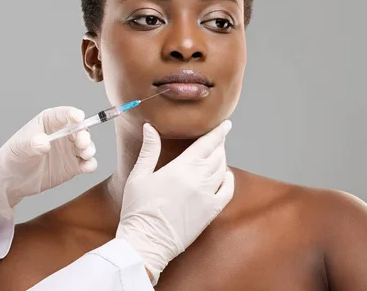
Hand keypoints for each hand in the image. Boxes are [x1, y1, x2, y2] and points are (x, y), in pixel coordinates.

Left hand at [0, 107, 96, 218]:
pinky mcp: (73, 166)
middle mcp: (63, 134)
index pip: (64, 114)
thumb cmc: (14, 156)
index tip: (78, 117)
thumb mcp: (20, 148)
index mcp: (49, 122)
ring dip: (89, 148)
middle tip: (82, 142)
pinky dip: (90, 164)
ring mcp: (69, 150)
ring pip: (86, 146)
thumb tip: (44, 142)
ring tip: (85, 154)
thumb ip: (32, 144)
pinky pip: (86, 163)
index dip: (73, 114)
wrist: (12, 180)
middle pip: (80, 129)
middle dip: (84, 134)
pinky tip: (86, 167)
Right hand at [116, 120, 234, 284]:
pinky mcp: (210, 212)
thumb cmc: (138, 210)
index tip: (226, 124)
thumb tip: (150, 127)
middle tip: (219, 137)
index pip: (206, 144)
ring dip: (222, 159)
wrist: (146, 243)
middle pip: (217, 155)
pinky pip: (227, 191)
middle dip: (219, 144)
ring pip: (222, 170)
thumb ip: (149, 150)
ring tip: (218, 153)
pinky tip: (225, 175)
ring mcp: (207, 197)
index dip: (218, 132)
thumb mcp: (138, 176)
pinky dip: (229, 180)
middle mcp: (198, 180)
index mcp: (181, 168)